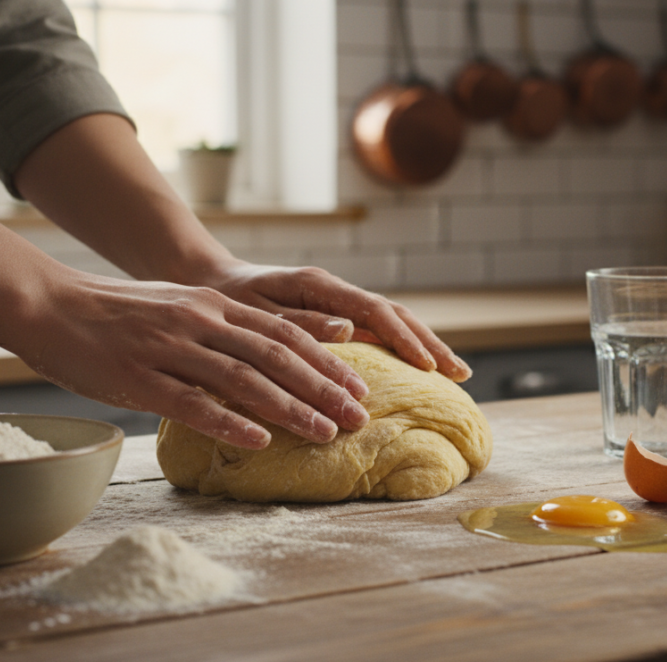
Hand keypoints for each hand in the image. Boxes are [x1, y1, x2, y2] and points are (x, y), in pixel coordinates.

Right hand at [17, 272, 371, 449]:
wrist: (49, 303)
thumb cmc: (114, 314)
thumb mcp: (176, 307)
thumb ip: (217, 329)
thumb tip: (260, 362)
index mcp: (212, 305)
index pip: (284, 333)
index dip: (326, 361)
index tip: (358, 386)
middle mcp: (199, 321)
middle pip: (276, 356)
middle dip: (324, 389)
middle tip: (358, 417)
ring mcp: (169, 348)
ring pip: (244, 380)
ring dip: (290, 409)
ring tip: (324, 434)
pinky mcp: (138, 377)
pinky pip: (191, 403)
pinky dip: (229, 422)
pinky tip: (258, 442)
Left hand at [191, 260, 471, 381]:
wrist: (206, 280)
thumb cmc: (225, 299)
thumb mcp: (254, 311)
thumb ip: (299, 322)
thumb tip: (348, 330)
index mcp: (317, 286)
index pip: (374, 312)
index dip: (404, 340)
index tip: (427, 366)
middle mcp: (333, 291)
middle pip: (395, 315)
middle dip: (429, 344)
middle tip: (460, 375)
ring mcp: (336, 303)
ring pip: (392, 321)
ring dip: (423, 346)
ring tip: (453, 373)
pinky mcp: (332, 315)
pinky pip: (377, 329)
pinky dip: (402, 346)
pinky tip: (419, 367)